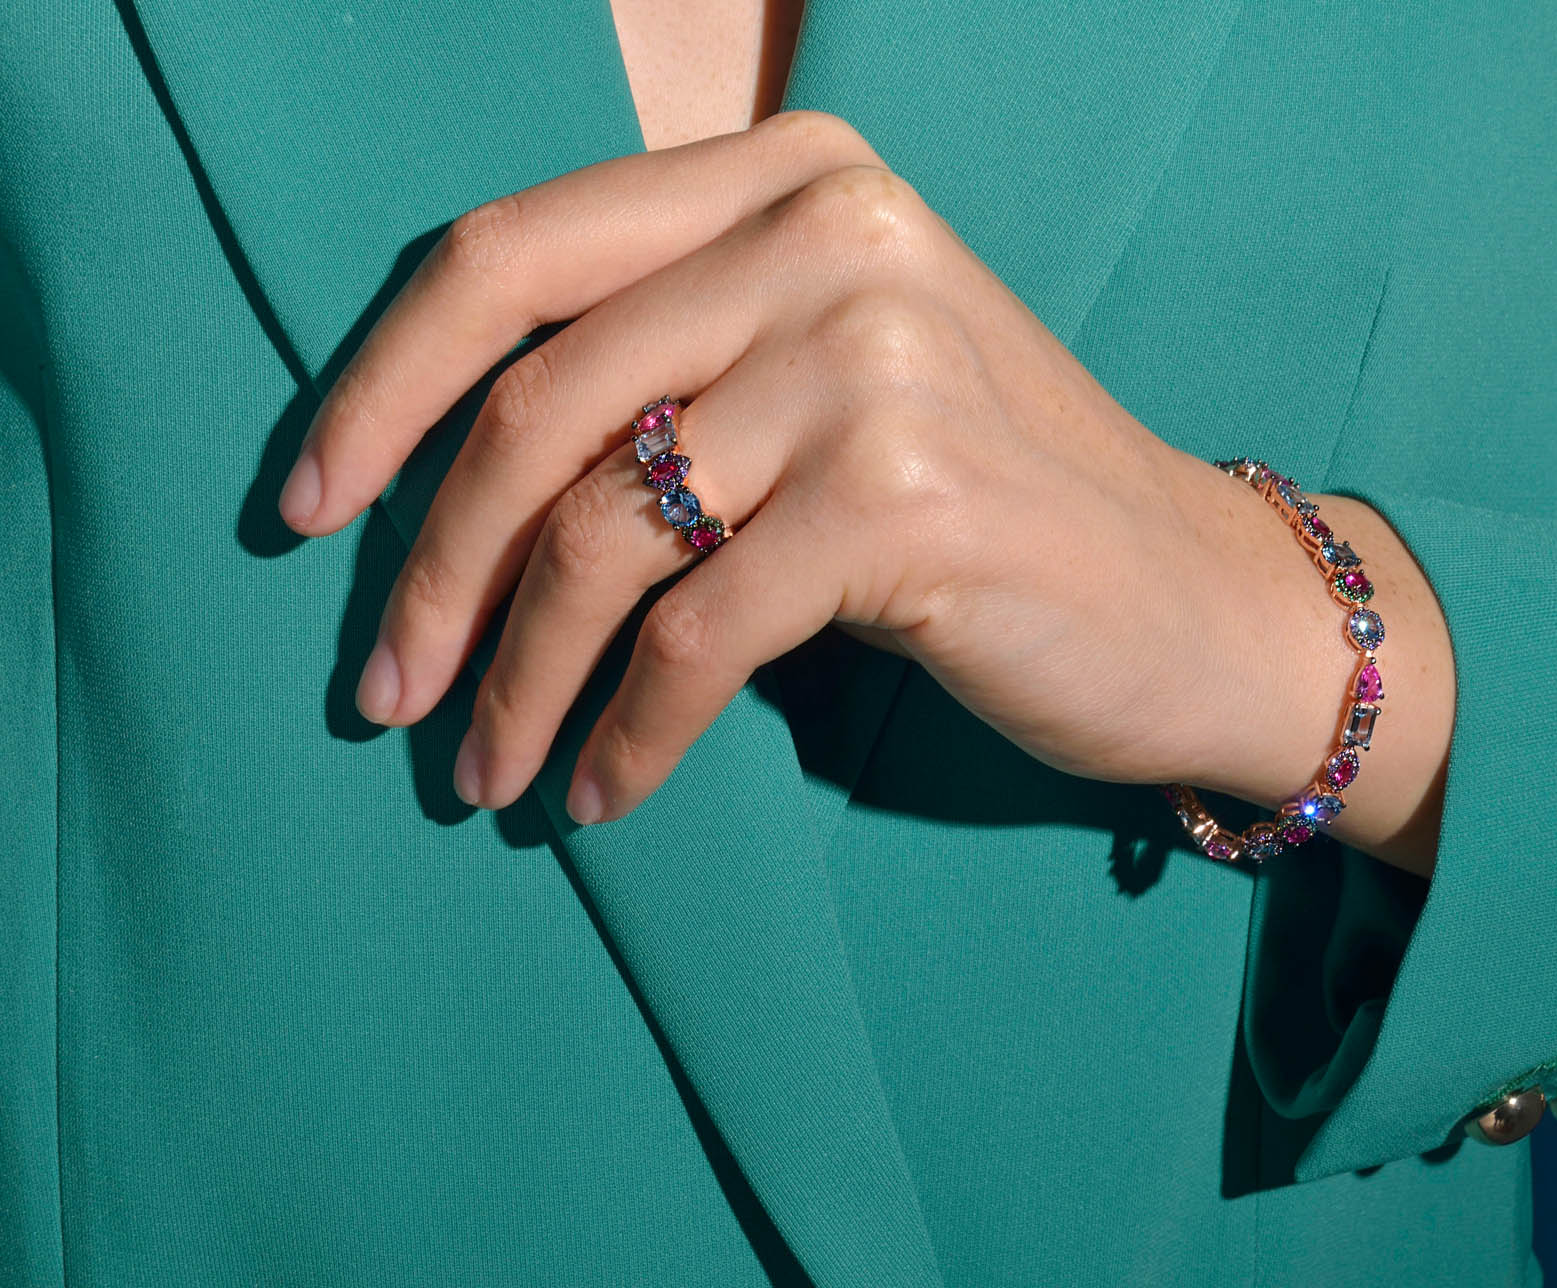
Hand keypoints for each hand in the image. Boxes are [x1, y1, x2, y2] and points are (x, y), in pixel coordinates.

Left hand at [279, 110, 1452, 871]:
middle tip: (383, 692)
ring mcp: (873, 360)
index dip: (379, 386)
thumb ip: (679, 359)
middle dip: (429, 569)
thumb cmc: (1000, 503)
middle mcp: (832, 234)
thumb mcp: (836, 375)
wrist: (1202, 604)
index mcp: (795, 175)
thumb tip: (440, 472)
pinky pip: (693, 635)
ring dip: (515, 677)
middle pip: (535, 403)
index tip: (305, 511)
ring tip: (481, 772)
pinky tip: (601, 794)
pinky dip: (624, 732)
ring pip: (600, 532)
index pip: (513, 253)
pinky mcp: (906, 500)